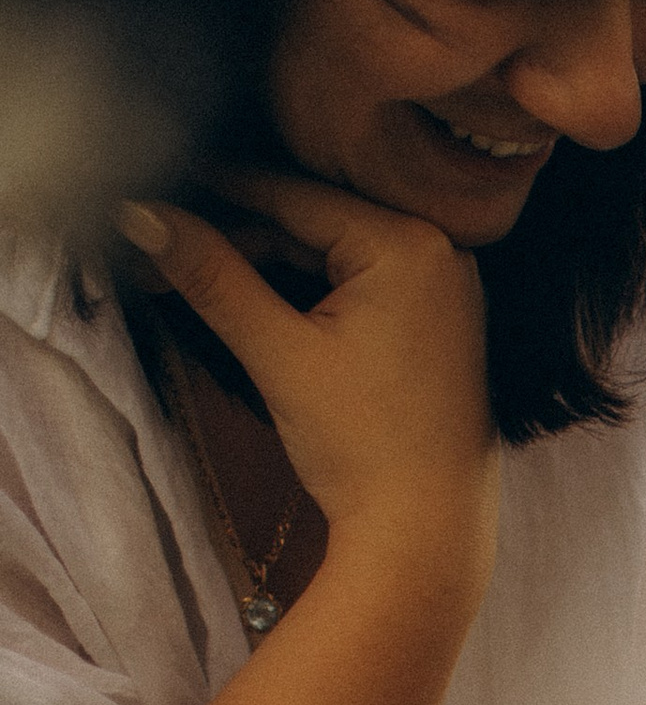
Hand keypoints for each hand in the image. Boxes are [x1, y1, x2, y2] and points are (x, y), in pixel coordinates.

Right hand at [121, 170, 497, 572]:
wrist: (425, 529)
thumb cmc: (363, 445)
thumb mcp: (279, 351)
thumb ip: (212, 276)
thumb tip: (143, 215)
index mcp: (410, 245)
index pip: (295, 197)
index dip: (219, 188)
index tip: (160, 175)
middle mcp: (440, 252)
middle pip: (313, 225)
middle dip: (234, 238)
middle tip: (159, 246)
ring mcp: (444, 288)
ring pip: (331, 256)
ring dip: (262, 266)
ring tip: (188, 275)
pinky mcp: (436, 322)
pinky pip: (358, 286)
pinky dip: (304, 291)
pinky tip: (248, 298)